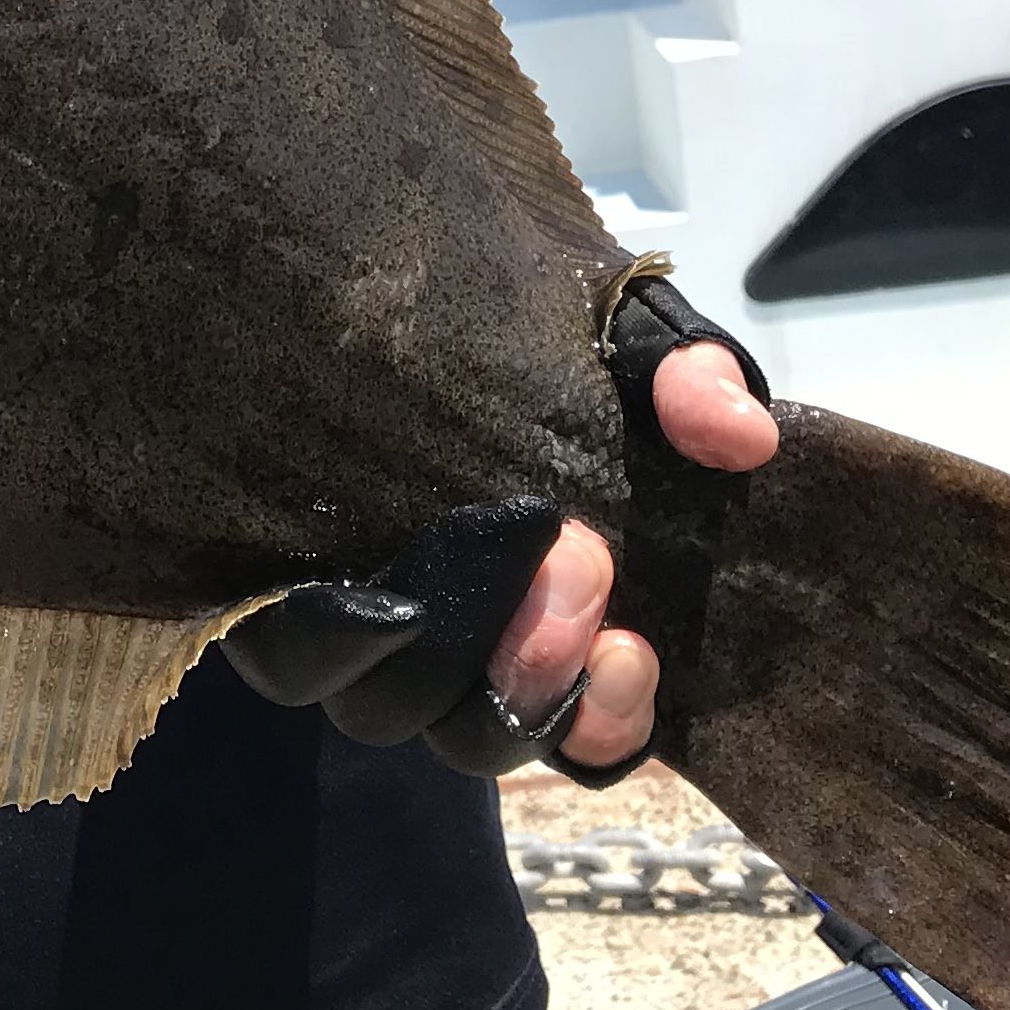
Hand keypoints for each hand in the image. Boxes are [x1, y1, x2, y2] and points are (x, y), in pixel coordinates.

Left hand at [220, 330, 776, 775]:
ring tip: (492, 547)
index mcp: (556, 618)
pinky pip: (294, 664)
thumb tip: (742, 436)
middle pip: (484, 731)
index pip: (587, 735)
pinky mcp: (267, 594)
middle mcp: (459, 646)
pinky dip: (330, 639)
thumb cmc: (527, 332)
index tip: (630, 651)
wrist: (381, 275)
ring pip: (392, 711)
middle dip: (533, 668)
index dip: (605, 721)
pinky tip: (365, 591)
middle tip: (578, 562)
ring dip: (448, 650)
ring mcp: (362, 630)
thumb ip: (688, 378)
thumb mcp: (626, 338)